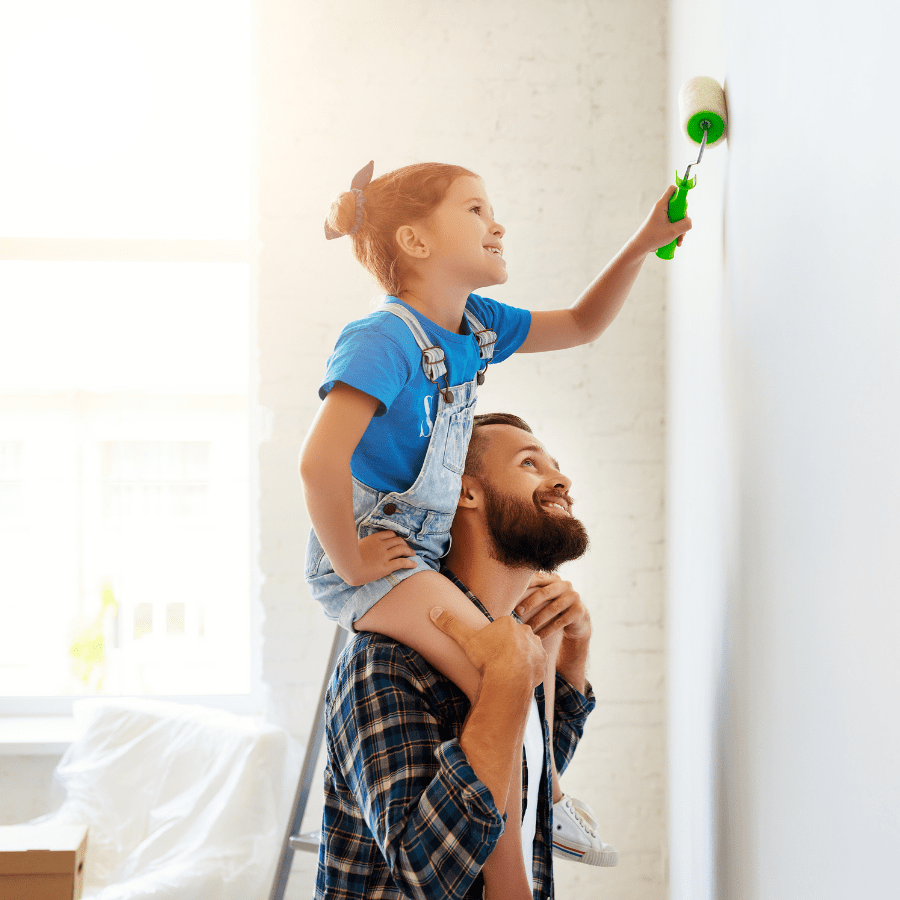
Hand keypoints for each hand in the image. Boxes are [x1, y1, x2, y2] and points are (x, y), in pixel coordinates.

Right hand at [341, 530, 415, 585]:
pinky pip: (401, 562)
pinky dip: (410, 563)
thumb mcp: (353, 546)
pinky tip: (414, 565)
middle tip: (407, 548)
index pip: (390, 534)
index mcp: (373, 539)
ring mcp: (384, 556)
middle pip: (398, 540)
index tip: (398, 540)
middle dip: (404, 543)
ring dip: (409, 551)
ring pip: (402, 549)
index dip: (396, 537)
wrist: (348, 567)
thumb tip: (358, 544)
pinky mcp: (386, 566)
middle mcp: (381, 545)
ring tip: (413, 554)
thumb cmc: (346, 558)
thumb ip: (361, 544)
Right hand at [430, 607, 546, 690]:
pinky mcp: (543, 661)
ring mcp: (536, 646)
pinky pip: (537, 663)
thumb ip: (451, 625)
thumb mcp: (466, 640)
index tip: (487, 650)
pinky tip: (519, 676)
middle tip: (496, 660)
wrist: (509, 677)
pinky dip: (530, 668)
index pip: (501, 628)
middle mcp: (525, 630)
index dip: (493, 639)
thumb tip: (434, 611)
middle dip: (508, 646)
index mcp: (508, 623)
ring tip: (508, 669)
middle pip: (514, 637)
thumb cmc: (488, 658)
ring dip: (520, 656)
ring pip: (527, 649)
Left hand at [514, 572, 591, 645]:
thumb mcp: (545, 597)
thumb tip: (504, 595)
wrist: (577, 620)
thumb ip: (531, 591)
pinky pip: (561, 621)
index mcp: (554, 578)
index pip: (538, 578)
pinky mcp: (579, 611)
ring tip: (527, 628)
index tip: (511, 595)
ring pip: (553, 608)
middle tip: (517, 612)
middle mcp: (565, 585)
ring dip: (538, 619)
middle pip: (545, 592)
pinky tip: (539, 636)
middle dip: (530, 603)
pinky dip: (548, 630)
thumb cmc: (553, 607)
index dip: (524, 585)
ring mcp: (574, 597)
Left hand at [631, 185, 692, 255]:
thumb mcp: (673, 231)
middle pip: (679, 206)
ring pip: (677, 218)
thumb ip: (685, 224)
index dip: (681, 193)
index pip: (673, 190)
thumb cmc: (653, 237)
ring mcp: (662, 216)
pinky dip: (676, 232)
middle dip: (683, 219)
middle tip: (682, 229)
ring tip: (679, 240)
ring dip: (681, 229)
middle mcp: (662, 208)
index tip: (685, 205)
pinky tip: (677, 242)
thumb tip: (690, 222)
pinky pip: (673, 225)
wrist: (640, 247)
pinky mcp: (662, 224)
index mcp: (662, 205)